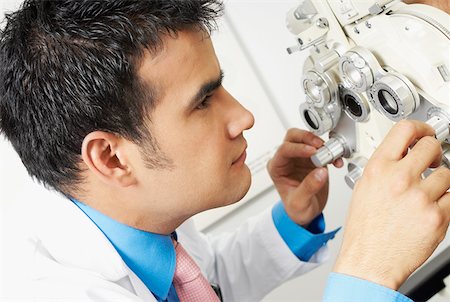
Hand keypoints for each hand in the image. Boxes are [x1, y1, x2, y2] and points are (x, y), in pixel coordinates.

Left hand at [267, 128, 342, 226]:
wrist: (306, 213)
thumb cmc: (296, 209)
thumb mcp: (299, 203)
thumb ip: (308, 187)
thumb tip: (320, 172)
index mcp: (277, 167)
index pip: (284, 149)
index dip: (298, 148)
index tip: (312, 151)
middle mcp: (287, 160)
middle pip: (293, 137)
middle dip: (308, 138)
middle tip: (320, 145)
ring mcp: (300, 158)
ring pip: (308, 139)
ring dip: (321, 144)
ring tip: (331, 154)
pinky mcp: (313, 159)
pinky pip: (322, 148)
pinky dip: (330, 151)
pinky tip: (336, 160)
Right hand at [334, 120, 449, 289]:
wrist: (369, 261)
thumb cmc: (364, 229)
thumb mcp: (364, 188)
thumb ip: (384, 167)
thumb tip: (402, 154)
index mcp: (378, 169)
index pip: (405, 129)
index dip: (421, 127)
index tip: (425, 132)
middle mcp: (399, 179)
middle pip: (432, 146)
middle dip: (434, 153)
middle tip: (431, 161)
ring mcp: (420, 197)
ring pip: (446, 174)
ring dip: (440, 181)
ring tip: (425, 194)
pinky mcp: (437, 216)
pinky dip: (445, 202)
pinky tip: (428, 209)